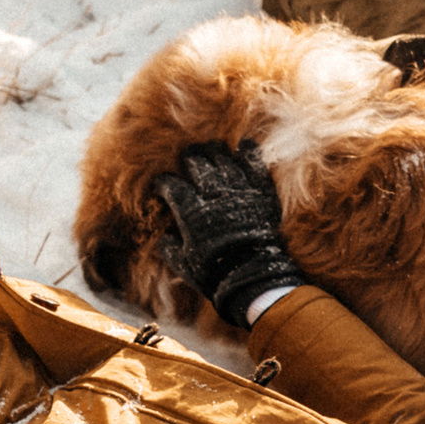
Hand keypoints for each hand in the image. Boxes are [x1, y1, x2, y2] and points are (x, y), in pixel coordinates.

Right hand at [152, 142, 307, 328]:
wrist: (256, 278)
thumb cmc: (216, 274)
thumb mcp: (183, 265)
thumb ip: (169, 246)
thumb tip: (165, 236)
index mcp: (191, 211)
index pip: (171, 185)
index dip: (164, 183)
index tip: (162, 185)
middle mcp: (214, 195)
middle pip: (197, 162)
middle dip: (188, 158)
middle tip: (187, 159)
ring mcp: (240, 191)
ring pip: (224, 158)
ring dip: (214, 152)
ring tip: (210, 150)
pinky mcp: (262, 193)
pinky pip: (255, 164)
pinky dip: (248, 152)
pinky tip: (243, 145)